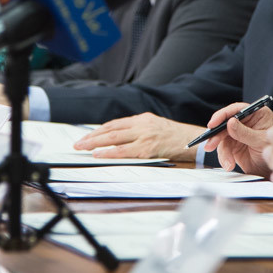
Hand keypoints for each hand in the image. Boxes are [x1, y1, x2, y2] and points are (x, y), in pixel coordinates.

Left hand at [73, 113, 199, 161]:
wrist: (194, 141)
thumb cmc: (177, 138)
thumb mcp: (156, 128)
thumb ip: (140, 131)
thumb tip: (121, 141)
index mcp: (143, 119)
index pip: (116, 124)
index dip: (100, 130)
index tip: (88, 136)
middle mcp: (142, 125)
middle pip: (111, 129)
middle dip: (92, 137)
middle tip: (78, 143)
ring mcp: (144, 136)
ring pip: (114, 138)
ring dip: (95, 143)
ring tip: (82, 147)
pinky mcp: (148, 148)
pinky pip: (123, 151)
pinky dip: (108, 152)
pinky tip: (98, 154)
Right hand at [202, 101, 272, 175]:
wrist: (272, 170)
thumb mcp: (261, 141)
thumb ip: (245, 132)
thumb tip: (230, 123)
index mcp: (257, 114)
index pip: (237, 109)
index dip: (223, 115)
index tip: (213, 124)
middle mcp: (247, 121)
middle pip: (226, 123)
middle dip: (217, 135)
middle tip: (210, 144)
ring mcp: (239, 133)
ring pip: (222, 137)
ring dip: (222, 151)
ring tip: (227, 162)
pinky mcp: (233, 144)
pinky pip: (223, 148)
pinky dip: (224, 157)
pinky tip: (229, 164)